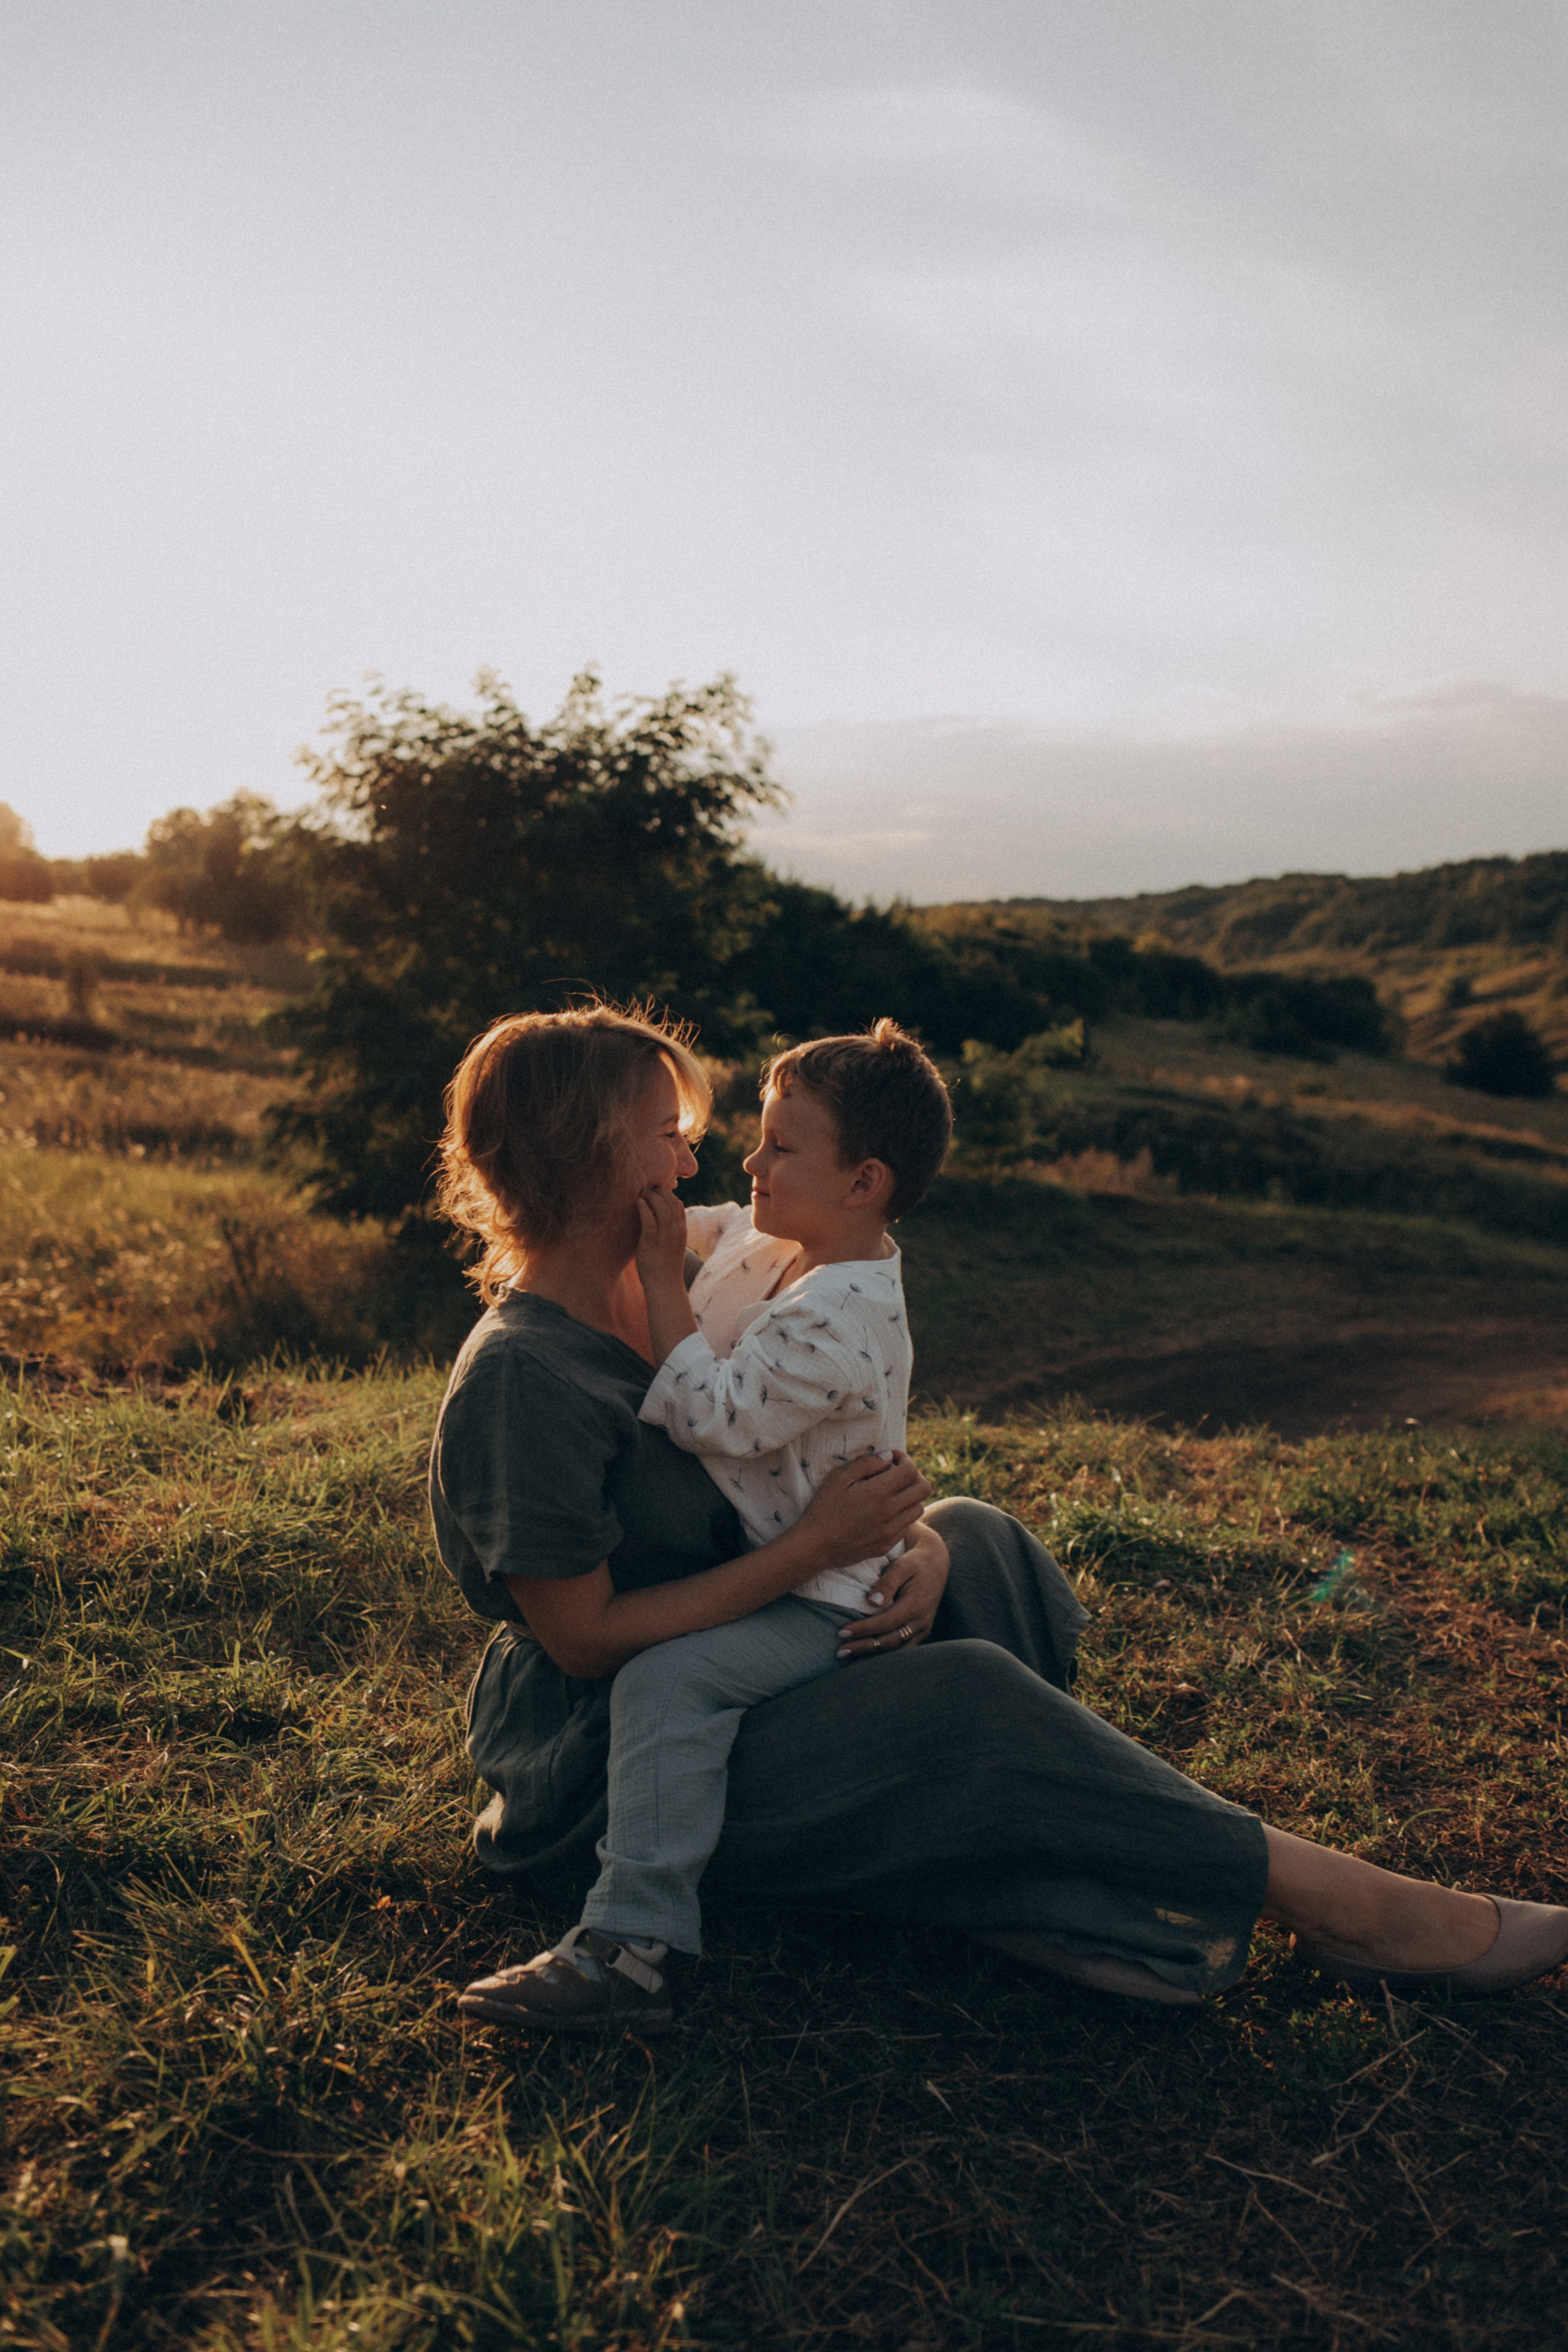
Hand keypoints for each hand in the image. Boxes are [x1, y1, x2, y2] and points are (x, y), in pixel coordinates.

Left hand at [634, 1186, 688, 1296]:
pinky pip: (649, 1221)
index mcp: (681, 1232)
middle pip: (672, 1203)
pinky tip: (638, 1202)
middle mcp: (676, 1232)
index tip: (656, 1192)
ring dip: (651, 1197)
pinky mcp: (651, 1243)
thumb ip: (668, 1233)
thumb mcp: (672, 1247)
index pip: (678, 1205)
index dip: (668, 1195)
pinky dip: (644, 1208)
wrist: (664, 1286)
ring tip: (642, 1194)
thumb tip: (658, 1221)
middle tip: (648, 1189)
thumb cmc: (665, 1268)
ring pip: (662, 1208)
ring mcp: (665, 1237)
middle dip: (660, 1192)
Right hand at [798, 1449, 931, 1575]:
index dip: (904, 1459)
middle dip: (913, 1475)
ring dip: (910, 1496)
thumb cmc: (823, 1508)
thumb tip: (888, 1456)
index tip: (891, 1458)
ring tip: (892, 1494)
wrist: (815, 1546)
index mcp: (878, 1493)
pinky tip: (883, 1512)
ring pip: (919, 1508)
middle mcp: (890, 1513)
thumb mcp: (838, 1478)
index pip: (911, 1471)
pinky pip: (906, 1526)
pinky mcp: (887, 1545)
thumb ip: (866, 1463)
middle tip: (897, 1474)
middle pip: (923, 1488)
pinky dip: (901, 1515)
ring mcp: (890, 1531)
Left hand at [836, 1519, 948, 1662]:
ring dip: (873, 1656)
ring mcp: (923, 1629)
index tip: (842, 1631)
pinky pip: (903, 1649)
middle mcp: (922, 1621)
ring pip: (897, 1650)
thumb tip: (872, 1602)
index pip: (885, 1623)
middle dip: (864, 1647)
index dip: (863, 1629)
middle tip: (840, 1651)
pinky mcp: (922, 1632)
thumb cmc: (914, 1562)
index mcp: (916, 1605)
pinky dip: (885, 1655)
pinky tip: (866, 1657)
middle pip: (890, 1641)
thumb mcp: (901, 1566)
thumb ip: (887, 1583)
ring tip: (850, 1660)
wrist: (936, 1564)